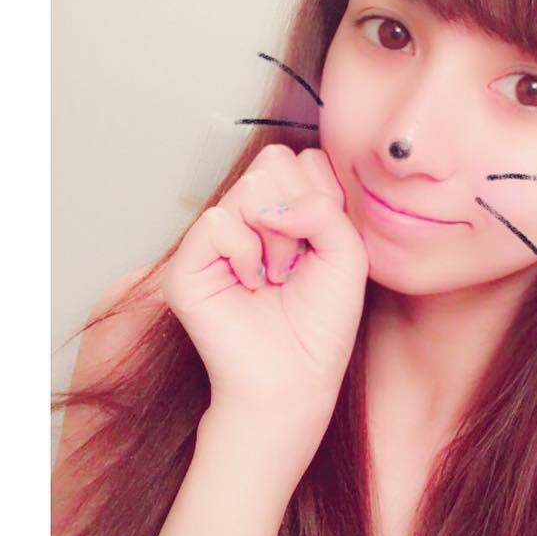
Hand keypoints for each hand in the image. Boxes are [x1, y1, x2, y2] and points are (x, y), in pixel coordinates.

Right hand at [159, 144, 368, 483]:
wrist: (295, 377)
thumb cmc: (322, 322)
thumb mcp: (348, 252)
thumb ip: (325, 206)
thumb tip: (270, 200)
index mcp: (285, 208)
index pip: (301, 159)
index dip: (324, 197)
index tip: (324, 243)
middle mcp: (247, 216)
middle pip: (275, 162)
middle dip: (301, 213)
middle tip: (298, 262)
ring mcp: (215, 237)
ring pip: (250, 186)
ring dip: (278, 237)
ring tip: (277, 274)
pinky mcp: (188, 262)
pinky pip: (218, 220)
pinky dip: (245, 252)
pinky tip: (250, 283)